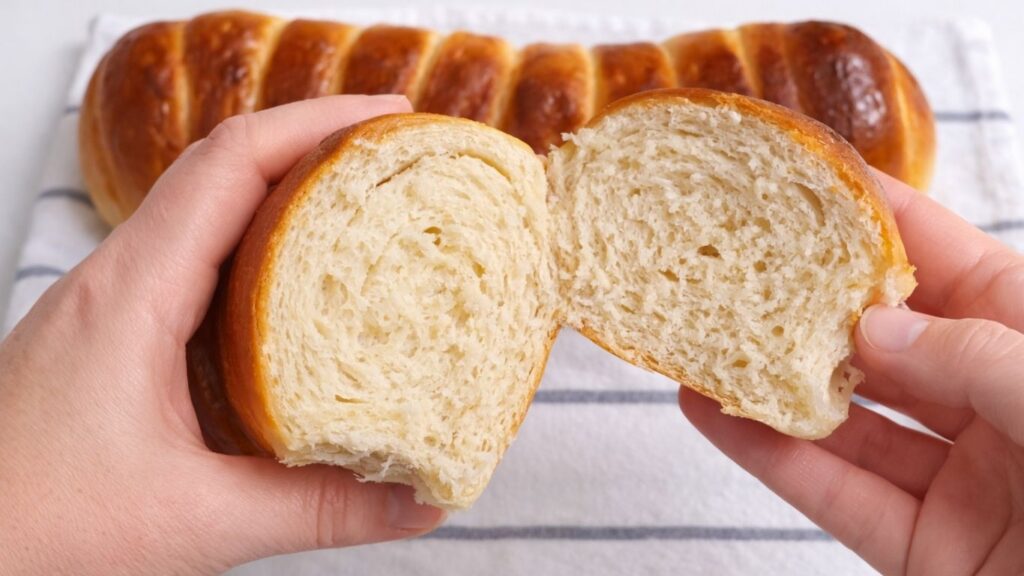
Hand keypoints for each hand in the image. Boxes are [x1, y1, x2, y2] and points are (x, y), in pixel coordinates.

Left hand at [0, 95, 443, 574]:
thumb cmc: (30, 525)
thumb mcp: (193, 520)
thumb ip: (316, 511)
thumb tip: (417, 503)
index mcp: (133, 293)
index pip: (231, 163)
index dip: (318, 123)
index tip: (392, 119)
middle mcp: (118, 279)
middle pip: (224, 168)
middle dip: (315, 146)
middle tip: (395, 158)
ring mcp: (113, 302)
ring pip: (207, 210)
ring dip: (285, 192)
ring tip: (365, 206)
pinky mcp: (116, 333)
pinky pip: (195, 258)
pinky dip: (257, 246)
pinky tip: (300, 284)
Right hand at [679, 171, 1023, 574]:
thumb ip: (974, 355)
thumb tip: (871, 332)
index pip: (948, 264)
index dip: (877, 219)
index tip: (804, 188)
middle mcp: (1000, 405)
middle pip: (885, 343)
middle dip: (807, 308)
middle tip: (734, 272)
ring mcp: (963, 480)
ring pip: (851, 421)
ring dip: (773, 386)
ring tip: (704, 344)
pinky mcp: (929, 549)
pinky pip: (841, 495)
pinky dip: (776, 459)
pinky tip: (719, 417)